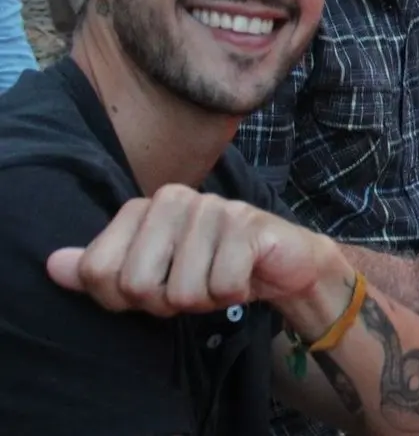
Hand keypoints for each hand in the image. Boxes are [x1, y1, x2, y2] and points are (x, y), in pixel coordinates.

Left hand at [45, 184, 340, 319]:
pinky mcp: (248, 224)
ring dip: (206, 300)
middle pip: (138, 285)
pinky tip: (245, 276)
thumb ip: (102, 269)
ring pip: (183, 291)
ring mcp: (213, 207)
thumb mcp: (153, 273)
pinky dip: (234, 295)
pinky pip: (222, 286)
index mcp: (144, 206)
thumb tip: (52, 266)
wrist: (284, 263)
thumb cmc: (214, 267)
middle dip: (168, 302)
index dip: (125, 298)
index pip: (98, 271)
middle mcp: (174, 197)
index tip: (158, 288)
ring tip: (222, 279)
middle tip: (195, 286)